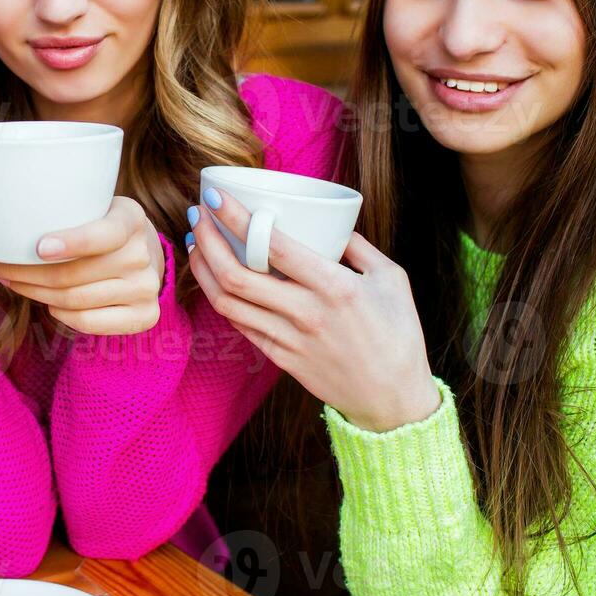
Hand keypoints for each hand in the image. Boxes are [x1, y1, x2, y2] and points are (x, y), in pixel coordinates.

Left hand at [0, 196, 164, 335]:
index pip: (105, 234)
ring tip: (8, 280)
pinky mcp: (145, 316)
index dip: (73, 242)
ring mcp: (147, 287)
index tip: (38, 247)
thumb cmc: (100, 227)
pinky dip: (60, 314)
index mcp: (132, 218)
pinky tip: (46, 302)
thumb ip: (62, 210)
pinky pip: (88, 321)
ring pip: (75, 300)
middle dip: (25, 272)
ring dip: (33, 292)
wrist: (144, 254)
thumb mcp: (92, 207)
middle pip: (75, 274)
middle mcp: (143, 254)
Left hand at [187, 187, 440, 431]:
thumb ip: (358, 246)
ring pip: (227, 301)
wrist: (394, 400)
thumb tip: (332, 224)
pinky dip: (221, 297)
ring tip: (196, 244)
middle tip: (197, 214)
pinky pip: (240, 324)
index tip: (214, 194)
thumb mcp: (391, 279)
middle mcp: (306, 313)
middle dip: (206, 239)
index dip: (234, 217)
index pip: (272, 245)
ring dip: (204, 269)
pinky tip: (215, 279)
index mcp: (335, 286)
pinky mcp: (280, 358)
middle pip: (235, 274)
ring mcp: (289, 339)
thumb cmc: (399, 335)